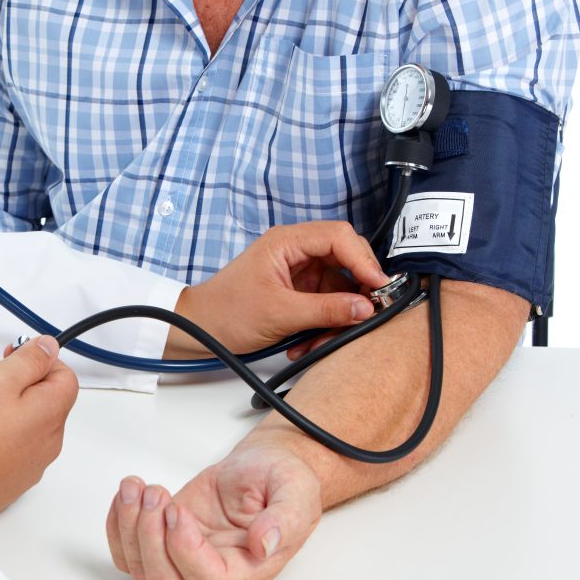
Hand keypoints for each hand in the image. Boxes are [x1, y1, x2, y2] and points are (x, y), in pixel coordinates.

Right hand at [0, 336, 78, 523]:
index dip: (37, 360)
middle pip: (31, 398)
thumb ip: (29, 360)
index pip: (63, 377)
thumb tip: (49, 348)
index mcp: (51, 414)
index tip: (10, 357)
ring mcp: (25, 464)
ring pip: (7, 420)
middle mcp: (45, 442)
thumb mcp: (0, 379)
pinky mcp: (3, 480)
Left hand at [106, 440, 321, 579]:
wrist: (264, 467)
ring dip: (129, 526)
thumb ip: (286, 517)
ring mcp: (183, 555)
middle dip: (148, 538)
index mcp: (248, 566)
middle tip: (156, 494)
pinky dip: (117, 524)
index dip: (184, 550)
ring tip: (138, 486)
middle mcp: (212, 569)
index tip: (178, 511)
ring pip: (140, 566)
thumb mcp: (296, 491)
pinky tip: (128, 494)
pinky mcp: (164, 536)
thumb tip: (265, 543)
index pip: (207, 579)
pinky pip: (128, 548)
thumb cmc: (282, 481)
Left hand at [165, 221, 388, 356]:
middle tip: (367, 313)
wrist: (199, 331)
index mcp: (286, 242)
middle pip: (345, 260)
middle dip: (356, 290)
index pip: (339, 237)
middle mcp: (295, 252)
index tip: (379, 286)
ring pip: (339, 287)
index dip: (364, 260)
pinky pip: (326, 305)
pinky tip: (308, 342)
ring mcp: (298, 273)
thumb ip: (326, 309)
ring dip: (338, 316)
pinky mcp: (298, 294)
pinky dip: (324, 325)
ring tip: (321, 341)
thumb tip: (365, 308)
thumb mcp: (280, 313)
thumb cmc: (225, 312)